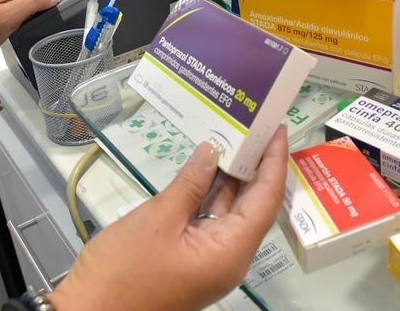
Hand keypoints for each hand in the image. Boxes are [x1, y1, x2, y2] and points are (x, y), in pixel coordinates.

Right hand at [49, 127, 288, 310]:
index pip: (266, 200)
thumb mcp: (158, 219)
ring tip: (235, 136)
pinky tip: (207, 166)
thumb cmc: (122, 272)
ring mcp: (210, 260)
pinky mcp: (191, 259)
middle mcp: (228, 258)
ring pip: (231, 212)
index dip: (274, 162)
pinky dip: (210, 194)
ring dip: (232, 177)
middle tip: (257, 126)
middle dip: (256, 165)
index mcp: (230, 252)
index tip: (278, 130)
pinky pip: (210, 221)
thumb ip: (190, 183)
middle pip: (253, 205)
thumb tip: (212, 152)